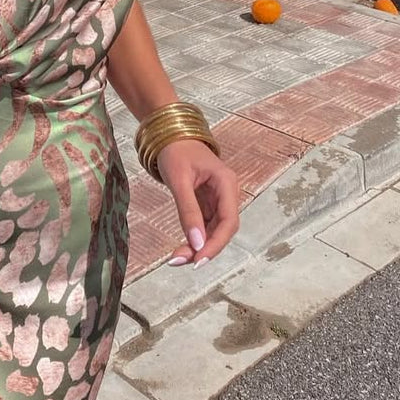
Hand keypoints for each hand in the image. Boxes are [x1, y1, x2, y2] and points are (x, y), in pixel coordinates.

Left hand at [159, 139, 239, 266]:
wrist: (170, 138)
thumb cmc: (175, 152)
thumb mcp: (179, 181)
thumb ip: (188, 211)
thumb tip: (196, 243)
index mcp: (226, 183)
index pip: (229, 221)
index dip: (217, 243)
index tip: (199, 259)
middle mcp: (226, 194)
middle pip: (223, 230)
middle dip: (205, 248)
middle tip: (179, 261)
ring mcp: (218, 200)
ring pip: (214, 231)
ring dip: (198, 247)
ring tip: (176, 259)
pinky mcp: (207, 204)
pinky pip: (204, 226)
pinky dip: (194, 239)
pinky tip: (182, 249)